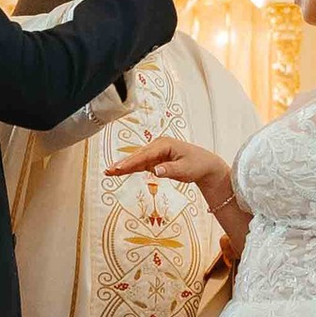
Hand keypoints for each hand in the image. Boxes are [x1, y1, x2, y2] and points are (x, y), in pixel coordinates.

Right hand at [106, 133, 227, 199]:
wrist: (206, 165)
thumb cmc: (197, 165)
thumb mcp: (185, 170)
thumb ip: (170, 170)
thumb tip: (155, 171)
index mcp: (165, 144)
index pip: (145, 155)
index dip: (131, 162)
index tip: (120, 168)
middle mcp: (158, 145)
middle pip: (138, 156)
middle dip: (123, 163)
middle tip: (109, 170)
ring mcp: (156, 152)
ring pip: (137, 160)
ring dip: (124, 166)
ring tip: (109, 172)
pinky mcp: (156, 159)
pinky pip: (141, 164)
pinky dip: (131, 168)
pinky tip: (119, 172)